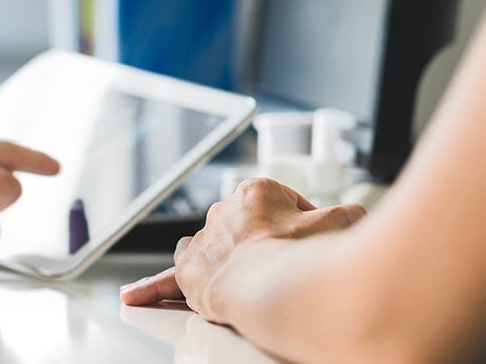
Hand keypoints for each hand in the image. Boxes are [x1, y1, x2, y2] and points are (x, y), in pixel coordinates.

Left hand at [120, 178, 364, 319]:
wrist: (278, 288)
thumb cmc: (309, 256)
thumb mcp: (345, 221)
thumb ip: (347, 215)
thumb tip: (349, 218)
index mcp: (258, 191)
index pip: (281, 204)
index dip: (301, 225)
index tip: (309, 244)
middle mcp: (223, 212)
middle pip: (243, 226)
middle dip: (262, 242)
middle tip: (284, 265)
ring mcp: (203, 242)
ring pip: (207, 246)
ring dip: (216, 257)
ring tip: (226, 274)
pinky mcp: (188, 274)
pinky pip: (168, 278)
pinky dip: (155, 287)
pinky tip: (136, 295)